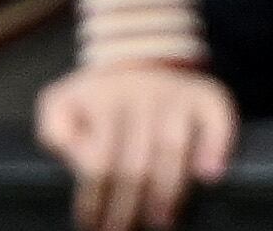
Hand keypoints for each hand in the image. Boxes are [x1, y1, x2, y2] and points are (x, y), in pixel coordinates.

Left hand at [36, 64, 236, 230]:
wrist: (139, 57)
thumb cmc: (98, 100)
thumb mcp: (62, 105)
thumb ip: (55, 129)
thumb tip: (73, 154)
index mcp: (102, 100)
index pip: (98, 162)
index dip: (95, 201)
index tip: (92, 226)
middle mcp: (140, 94)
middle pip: (136, 164)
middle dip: (128, 208)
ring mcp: (175, 93)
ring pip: (171, 147)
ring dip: (167, 191)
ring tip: (162, 221)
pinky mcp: (206, 94)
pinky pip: (218, 117)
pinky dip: (217, 146)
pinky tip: (210, 175)